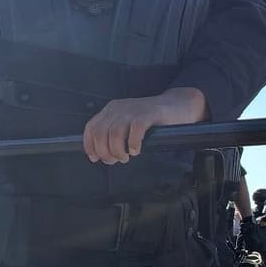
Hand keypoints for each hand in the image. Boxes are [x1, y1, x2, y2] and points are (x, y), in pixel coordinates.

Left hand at [82, 86, 206, 164]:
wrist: (175, 105)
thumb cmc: (151, 119)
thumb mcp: (127, 122)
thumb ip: (113, 134)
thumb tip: (101, 155)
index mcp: (111, 110)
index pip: (91, 128)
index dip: (90, 145)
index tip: (95, 158)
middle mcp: (119, 108)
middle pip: (100, 133)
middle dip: (104, 152)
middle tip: (114, 160)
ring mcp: (133, 110)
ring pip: (115, 133)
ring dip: (118, 151)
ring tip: (125, 157)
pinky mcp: (148, 114)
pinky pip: (135, 131)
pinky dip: (133, 144)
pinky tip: (136, 150)